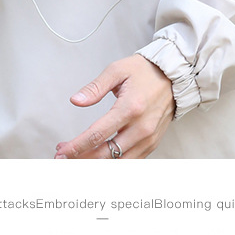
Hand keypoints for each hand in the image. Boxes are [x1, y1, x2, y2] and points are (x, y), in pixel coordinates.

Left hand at [54, 55, 173, 158]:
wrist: (173, 76)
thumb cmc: (145, 71)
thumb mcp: (117, 70)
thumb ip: (95, 88)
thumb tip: (76, 101)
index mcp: (130, 108)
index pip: (97, 135)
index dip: (76, 146)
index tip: (61, 151)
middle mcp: (141, 127)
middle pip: (106, 154)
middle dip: (81, 158)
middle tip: (62, 157)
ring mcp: (148, 138)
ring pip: (118, 163)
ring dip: (95, 164)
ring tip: (78, 158)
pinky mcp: (153, 143)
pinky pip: (130, 161)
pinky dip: (113, 164)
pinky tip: (98, 159)